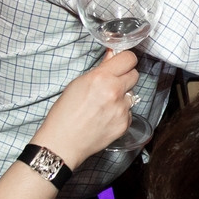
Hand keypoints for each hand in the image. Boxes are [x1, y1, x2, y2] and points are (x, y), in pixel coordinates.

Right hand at [31, 49, 140, 163]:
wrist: (63, 143)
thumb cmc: (64, 114)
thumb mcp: (78, 84)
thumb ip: (100, 70)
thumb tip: (113, 55)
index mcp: (101, 78)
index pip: (129, 58)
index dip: (124, 60)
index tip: (120, 64)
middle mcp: (115, 92)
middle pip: (135, 74)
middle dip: (125, 77)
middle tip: (112, 84)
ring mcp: (122, 109)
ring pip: (132, 94)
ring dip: (122, 97)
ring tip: (104, 105)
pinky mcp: (125, 124)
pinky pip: (129, 111)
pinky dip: (120, 113)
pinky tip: (105, 118)